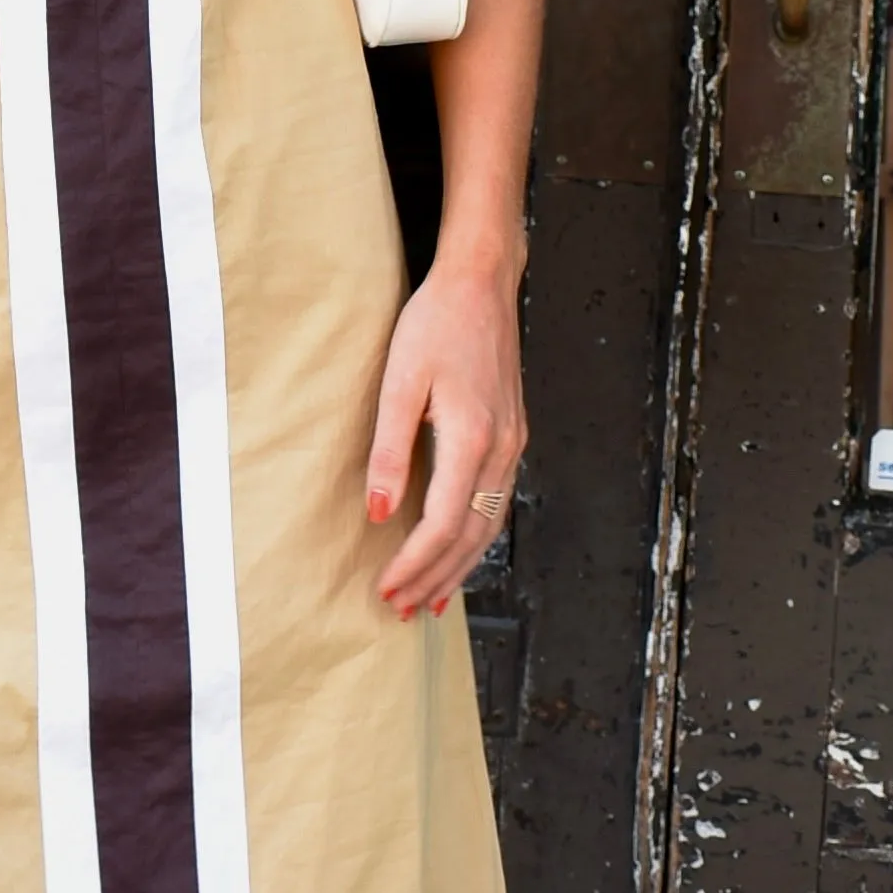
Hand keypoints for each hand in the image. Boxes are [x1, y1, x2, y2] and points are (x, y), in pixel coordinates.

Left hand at [364, 254, 525, 616]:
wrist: (481, 282)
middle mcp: (502, 447)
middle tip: (402, 610)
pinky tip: (459, 552)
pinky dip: (477, 537)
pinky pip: (498, 502)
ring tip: (431, 600)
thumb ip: (389, 451)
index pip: (443, 523)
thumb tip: (379, 514)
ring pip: (490, 524)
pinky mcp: (513, 434)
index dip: (414, 563)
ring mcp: (514, 443)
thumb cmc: (435, 323)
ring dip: (459, 566)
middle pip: (472, 535)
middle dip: (435, 577)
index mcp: (473, 437)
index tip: (385, 588)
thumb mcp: (399, 381)